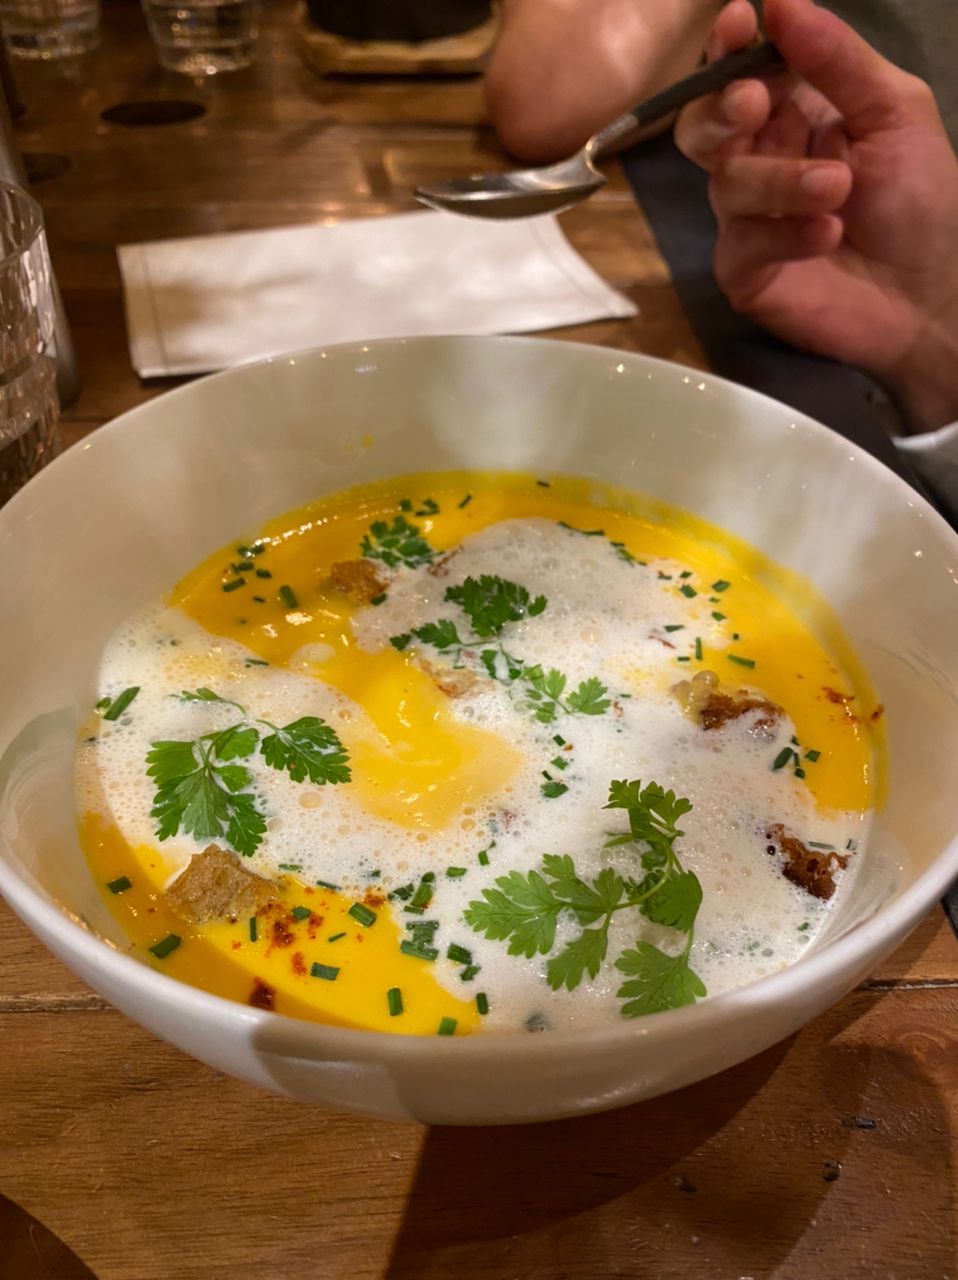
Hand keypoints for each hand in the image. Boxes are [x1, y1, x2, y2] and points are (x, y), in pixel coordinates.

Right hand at [675, 0, 957, 431]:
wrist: (930, 297)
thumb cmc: (921, 202)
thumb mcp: (895, 111)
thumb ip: (839, 60)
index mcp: (792, 113)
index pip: (740, 71)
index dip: (728, 47)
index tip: (739, 22)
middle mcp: (759, 160)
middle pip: (703, 124)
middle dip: (721, 108)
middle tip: (753, 105)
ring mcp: (744, 219)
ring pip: (725, 182)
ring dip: (781, 180)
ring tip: (837, 190)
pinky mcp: (742, 271)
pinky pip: (739, 241)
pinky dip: (784, 233)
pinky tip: (827, 236)